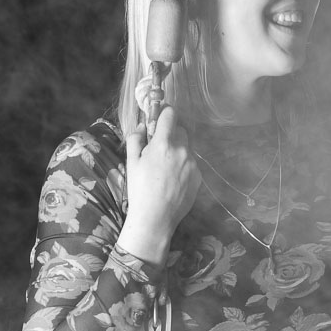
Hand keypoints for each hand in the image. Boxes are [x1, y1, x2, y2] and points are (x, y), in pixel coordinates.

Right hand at [119, 105, 200, 264]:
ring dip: (178, 149)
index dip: (165, 112)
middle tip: (159, 144)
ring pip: (187, 147)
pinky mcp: (199, 177)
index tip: (160, 115)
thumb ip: (136, 139)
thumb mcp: (131, 162)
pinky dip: (184, 165)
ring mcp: (193, 164)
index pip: (170, 114)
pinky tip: (173, 178)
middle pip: (181, 130)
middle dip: (171, 132)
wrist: (155, 218)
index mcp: (163, 144)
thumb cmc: (140, 190)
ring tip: (165, 166)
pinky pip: (191, 163)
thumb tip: (142, 126)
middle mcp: (182, 151)